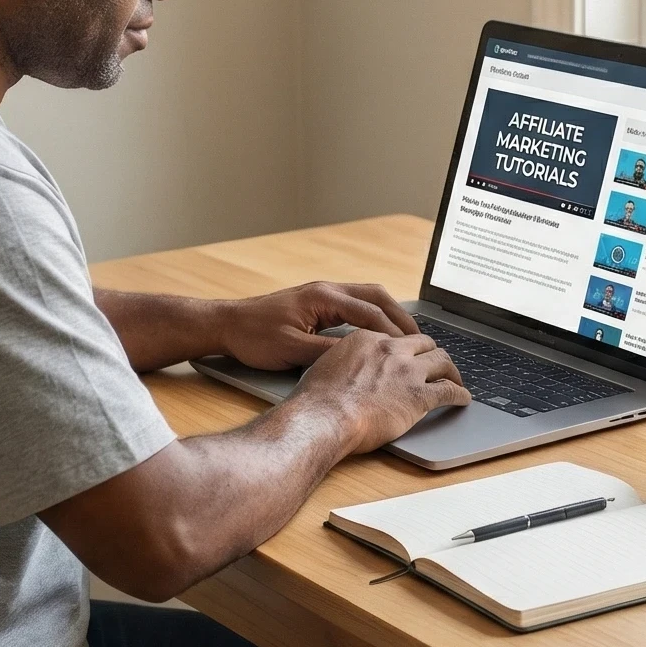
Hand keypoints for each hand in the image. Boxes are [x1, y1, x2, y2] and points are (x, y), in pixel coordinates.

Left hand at [218, 283, 420, 371]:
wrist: (226, 324)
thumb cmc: (253, 336)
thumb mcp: (291, 349)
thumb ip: (328, 352)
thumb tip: (361, 356)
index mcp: (323, 297)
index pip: (370, 313)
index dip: (393, 333)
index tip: (410, 350)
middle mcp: (327, 290)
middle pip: (377, 296)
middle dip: (401, 316)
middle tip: (419, 338)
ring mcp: (323, 293)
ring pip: (369, 296)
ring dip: (390, 313)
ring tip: (407, 335)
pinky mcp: (319, 302)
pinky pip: (357, 303)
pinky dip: (375, 315)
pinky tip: (381, 332)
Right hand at [291, 329, 470, 452]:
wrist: (323, 417)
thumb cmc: (317, 399)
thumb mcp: (327, 364)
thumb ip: (345, 360)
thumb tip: (348, 368)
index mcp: (367, 339)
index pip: (396, 338)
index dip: (405, 350)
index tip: (408, 357)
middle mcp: (391, 349)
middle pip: (424, 344)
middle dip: (432, 354)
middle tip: (437, 364)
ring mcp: (408, 372)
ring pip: (443, 362)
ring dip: (451, 371)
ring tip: (455, 379)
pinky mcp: (419, 396)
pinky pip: (449, 391)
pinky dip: (460, 394)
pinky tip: (463, 399)